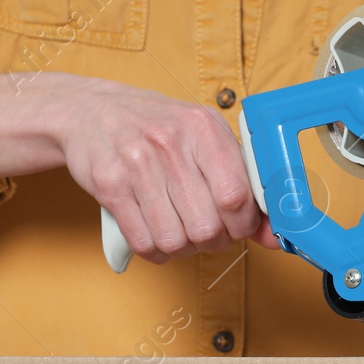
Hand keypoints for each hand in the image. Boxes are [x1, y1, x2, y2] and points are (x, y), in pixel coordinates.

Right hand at [53, 78, 275, 264]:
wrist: (90, 111)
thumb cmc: (156, 127)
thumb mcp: (203, 139)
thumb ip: (243, 183)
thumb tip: (273, 236)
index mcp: (202, 127)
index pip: (236, 196)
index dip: (243, 224)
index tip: (237, 225)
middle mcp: (170, 144)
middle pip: (207, 227)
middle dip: (212, 240)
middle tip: (207, 231)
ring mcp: (136, 166)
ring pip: (175, 241)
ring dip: (183, 248)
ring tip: (180, 231)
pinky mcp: (109, 187)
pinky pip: (143, 243)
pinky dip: (155, 251)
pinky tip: (156, 235)